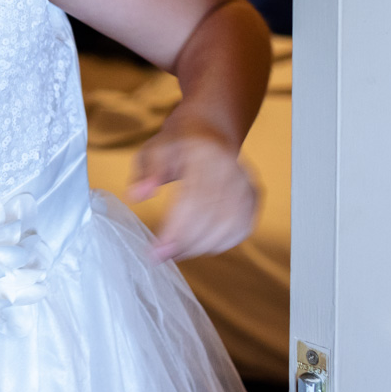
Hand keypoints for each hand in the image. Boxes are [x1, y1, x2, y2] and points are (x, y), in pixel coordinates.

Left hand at [128, 120, 259, 260]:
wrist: (208, 134)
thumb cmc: (175, 148)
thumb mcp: (153, 151)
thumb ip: (144, 173)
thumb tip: (136, 195)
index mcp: (205, 152)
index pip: (194, 198)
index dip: (176, 229)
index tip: (155, 250)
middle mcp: (232, 166)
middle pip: (214, 215)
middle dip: (186, 243)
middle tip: (161, 257)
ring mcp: (247, 182)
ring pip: (230, 226)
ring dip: (201, 246)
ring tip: (176, 252)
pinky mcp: (254, 197)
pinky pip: (241, 229)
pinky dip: (220, 244)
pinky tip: (198, 247)